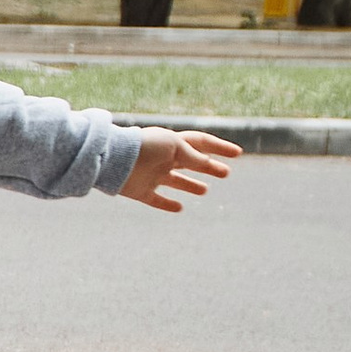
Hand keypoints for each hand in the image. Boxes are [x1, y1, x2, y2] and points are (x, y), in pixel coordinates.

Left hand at [119, 128, 241, 213]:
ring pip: (175, 180)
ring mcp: (151, 174)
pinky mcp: (140, 191)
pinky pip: (156, 199)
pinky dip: (168, 204)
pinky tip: (179, 208)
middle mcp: (162, 158)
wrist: (113, 160)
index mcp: (172, 143)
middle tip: (226, 173)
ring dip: (190, 185)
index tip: (237, 154)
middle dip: (208, 167)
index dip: (220, 147)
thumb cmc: (144, 148)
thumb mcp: (175, 148)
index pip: (201, 143)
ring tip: (205, 190)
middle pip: (190, 162)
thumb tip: (208, 163)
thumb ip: (193, 157)